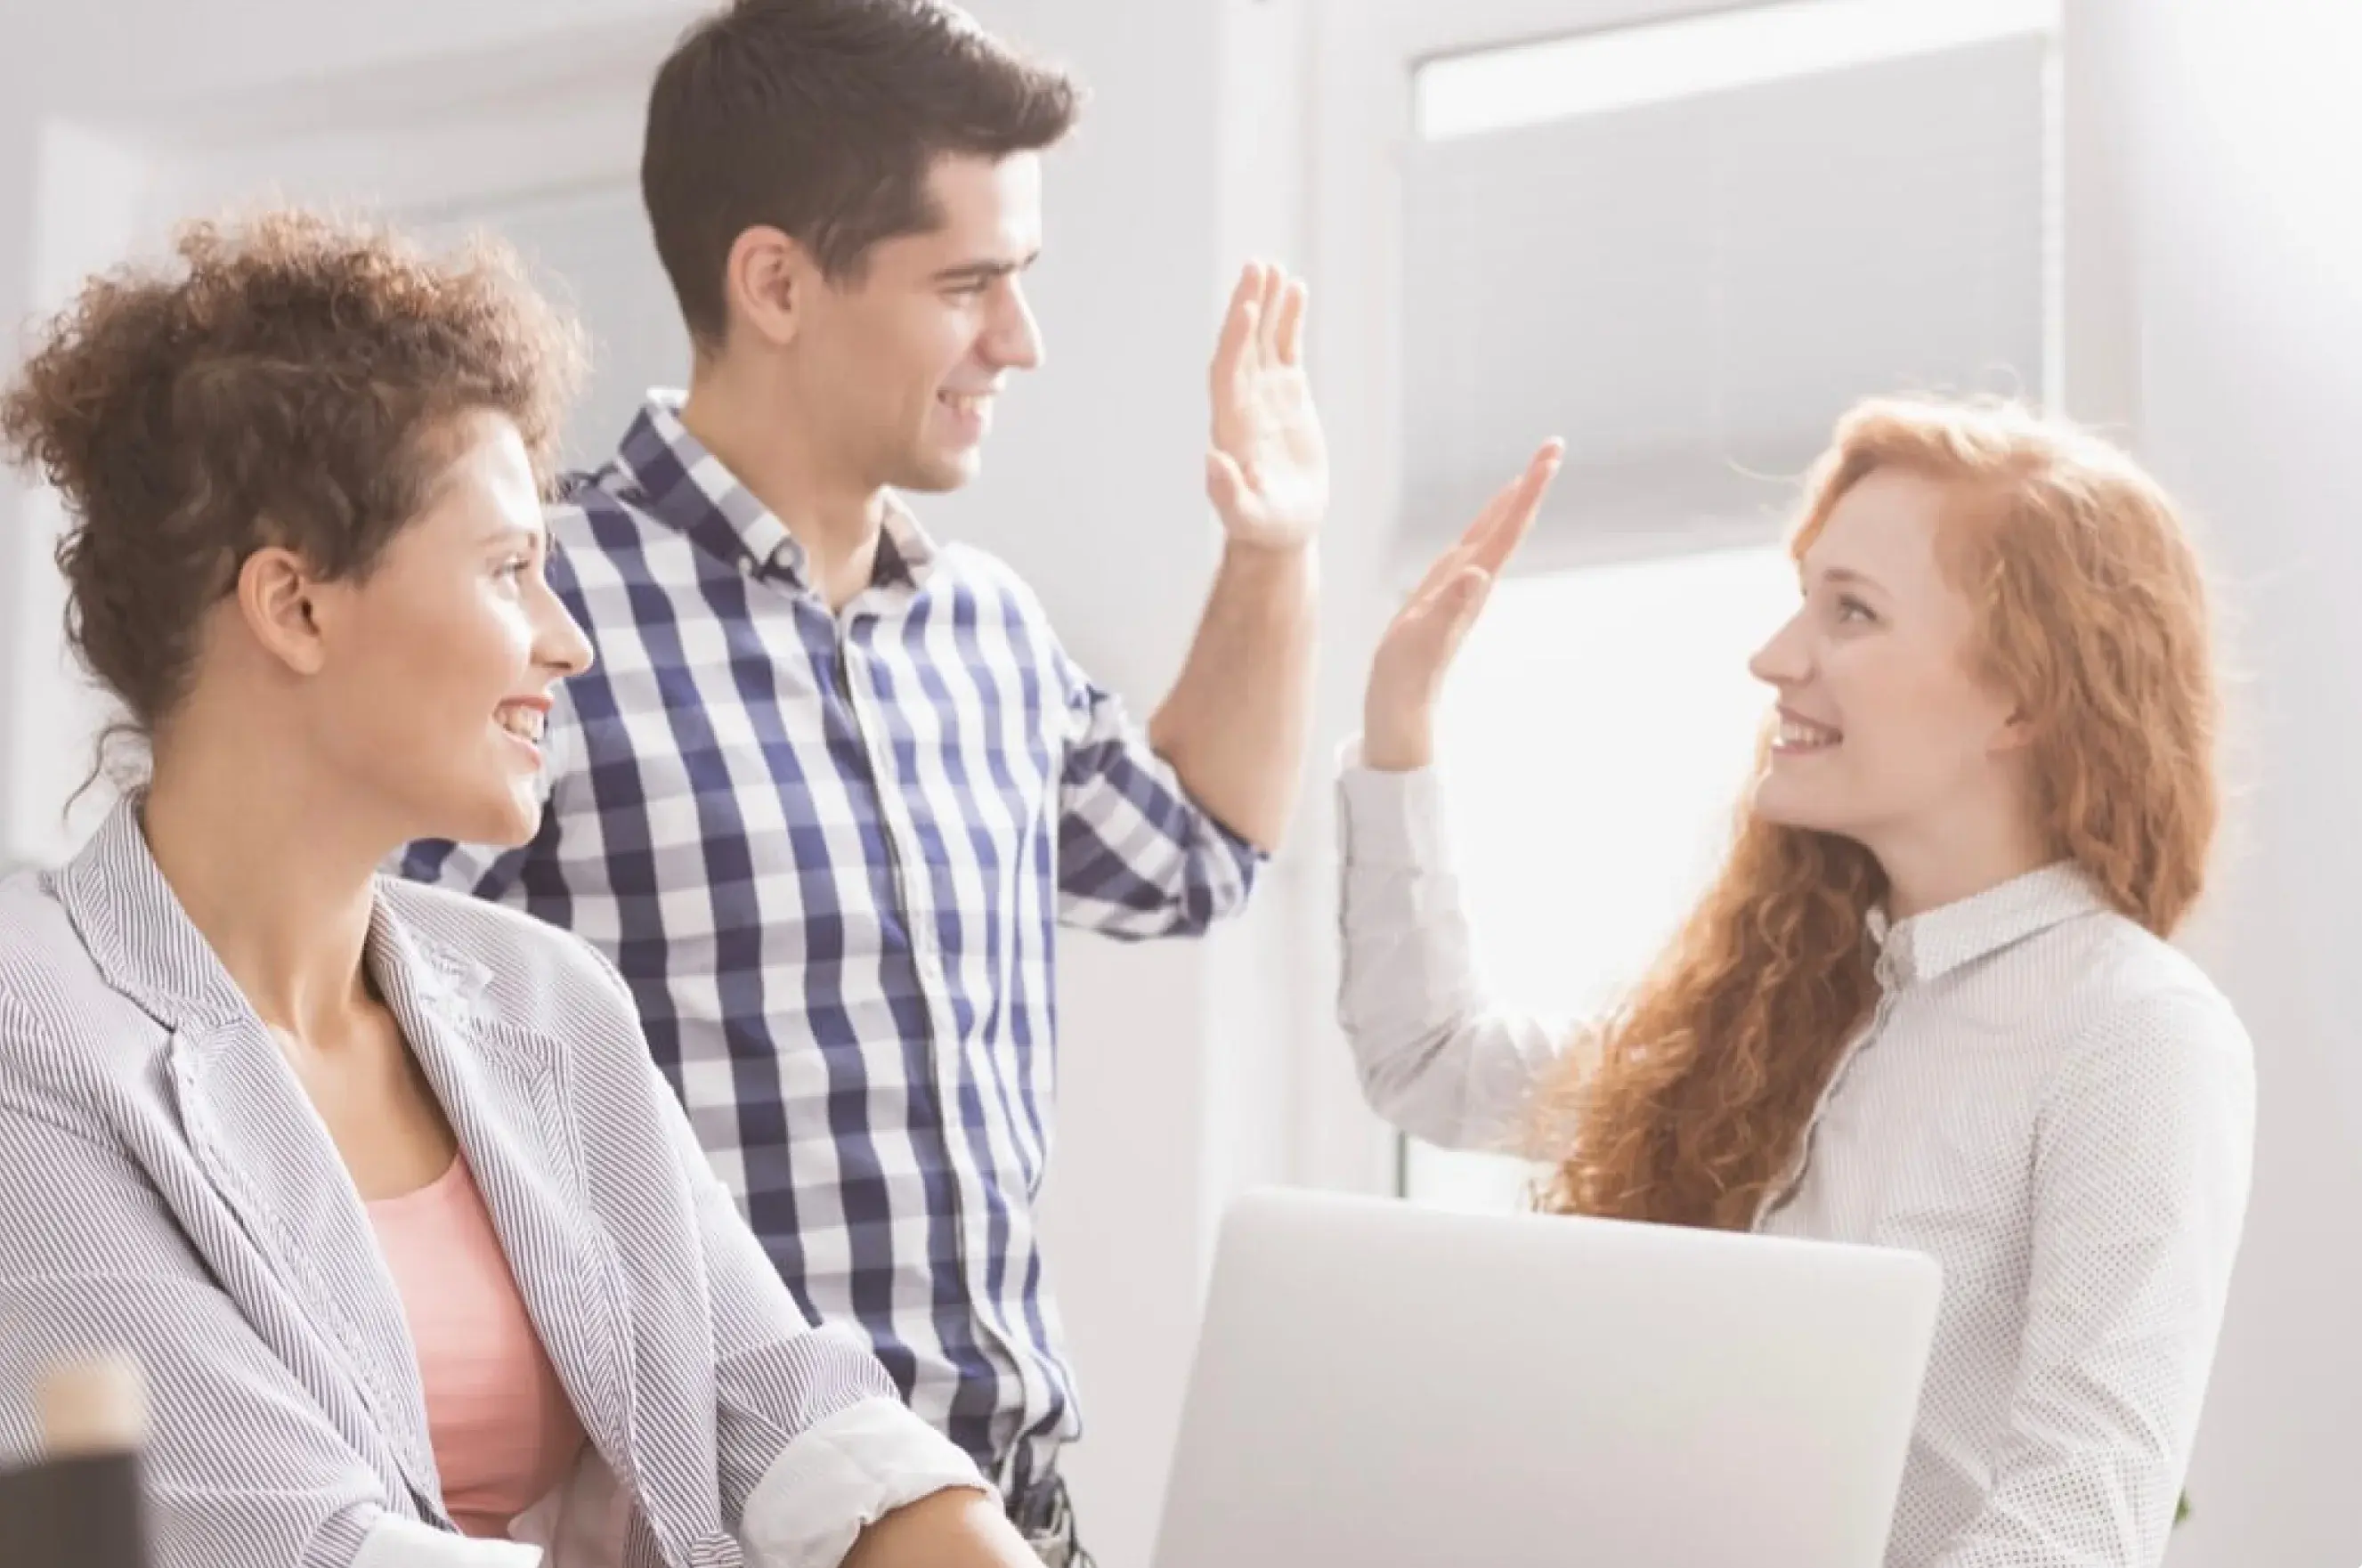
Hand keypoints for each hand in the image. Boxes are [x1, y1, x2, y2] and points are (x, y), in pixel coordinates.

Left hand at [1205, 260, 1329, 551]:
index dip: (1236, 340)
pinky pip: (1286, 348)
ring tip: (1273, 266)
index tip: (1247, 307)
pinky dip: (1289, 319)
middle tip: (1256, 266)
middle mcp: (1244, 402)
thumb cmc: (1264, 527)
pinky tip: (1296, 288)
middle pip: (1242, 345)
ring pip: (1263, 339)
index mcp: (1231, 425)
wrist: (1280, 529)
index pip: (1229, 372)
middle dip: (1247, 306)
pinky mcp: (1288, 394)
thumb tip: (1210, 460)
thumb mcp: (1248, 517)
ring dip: (1266, 303)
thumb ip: (1228, 493)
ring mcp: (1265, 394)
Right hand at [1362, 440, 1564, 771]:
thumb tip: (1478, 574)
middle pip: (1509, 524)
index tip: (1550, 455)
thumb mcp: (1423, 641)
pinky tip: (1485, 526)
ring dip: (1512, 504)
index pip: (1507, 528)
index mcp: (1471, 584)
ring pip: (1493, 536)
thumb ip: (1450, 608)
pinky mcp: (1446, 597)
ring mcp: (1462, 589)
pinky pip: (1472, 552)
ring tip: (1528, 475)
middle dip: (1530, 485)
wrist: (1402, 709)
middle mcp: (1474, 581)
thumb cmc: (1407, 677)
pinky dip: (1485, 528)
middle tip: (1553, 447)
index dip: (1528, 490)